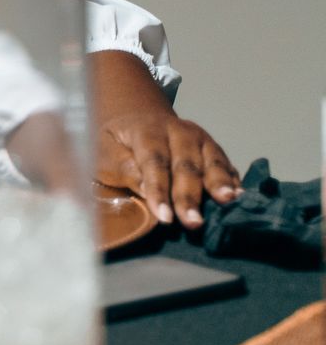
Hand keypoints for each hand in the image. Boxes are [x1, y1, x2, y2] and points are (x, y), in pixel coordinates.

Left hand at [92, 51, 239, 227]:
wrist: (139, 122)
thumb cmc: (118, 144)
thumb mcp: (105, 152)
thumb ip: (123, 168)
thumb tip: (146, 189)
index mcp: (148, 130)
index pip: (154, 162)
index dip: (159, 190)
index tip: (164, 217)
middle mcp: (179, 131)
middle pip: (186, 166)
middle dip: (190, 196)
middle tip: (193, 222)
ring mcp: (201, 139)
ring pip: (212, 163)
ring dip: (220, 185)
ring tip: (228, 202)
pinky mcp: (215, 150)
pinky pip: (226, 166)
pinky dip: (233, 181)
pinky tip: (239, 198)